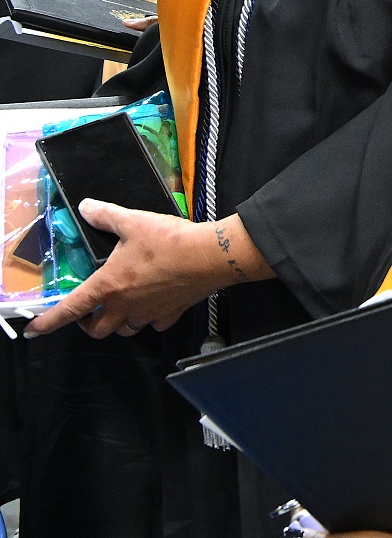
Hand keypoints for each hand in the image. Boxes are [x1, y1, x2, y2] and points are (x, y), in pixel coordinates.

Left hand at [27, 209, 269, 338]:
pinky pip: (155, 325)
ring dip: (120, 323)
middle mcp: (125, 306)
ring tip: (124, 309)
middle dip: (90, 324)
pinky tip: (155, 306)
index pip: (70, 309)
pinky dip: (150, 319)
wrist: (211, 256)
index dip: (47, 322)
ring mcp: (149, 313)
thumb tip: (85, 206)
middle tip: (92, 311)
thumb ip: (106, 215)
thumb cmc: (168, 241)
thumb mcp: (133, 222)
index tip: (33, 331)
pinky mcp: (172, 314)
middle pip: (98, 330)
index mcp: (108, 286)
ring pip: (125, 331)